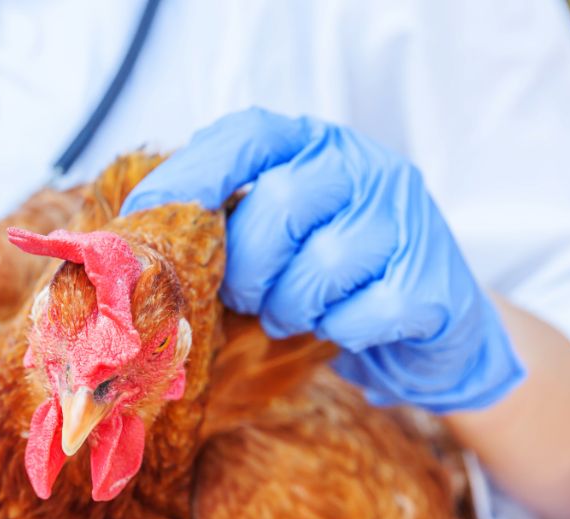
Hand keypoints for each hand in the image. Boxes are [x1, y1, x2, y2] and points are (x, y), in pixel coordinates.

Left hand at [123, 108, 524, 412]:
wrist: (427, 327)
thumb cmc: (326, 276)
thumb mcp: (275, 232)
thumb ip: (222, 222)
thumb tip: (137, 246)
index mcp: (314, 144)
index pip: (247, 135)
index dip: (192, 176)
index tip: (150, 220)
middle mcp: (365, 167)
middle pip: (281, 203)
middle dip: (246, 266)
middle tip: (241, 296)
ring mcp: (407, 220)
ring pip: (323, 263)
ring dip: (289, 306)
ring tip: (288, 313)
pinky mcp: (431, 281)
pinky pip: (362, 314)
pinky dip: (337, 332)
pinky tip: (338, 328)